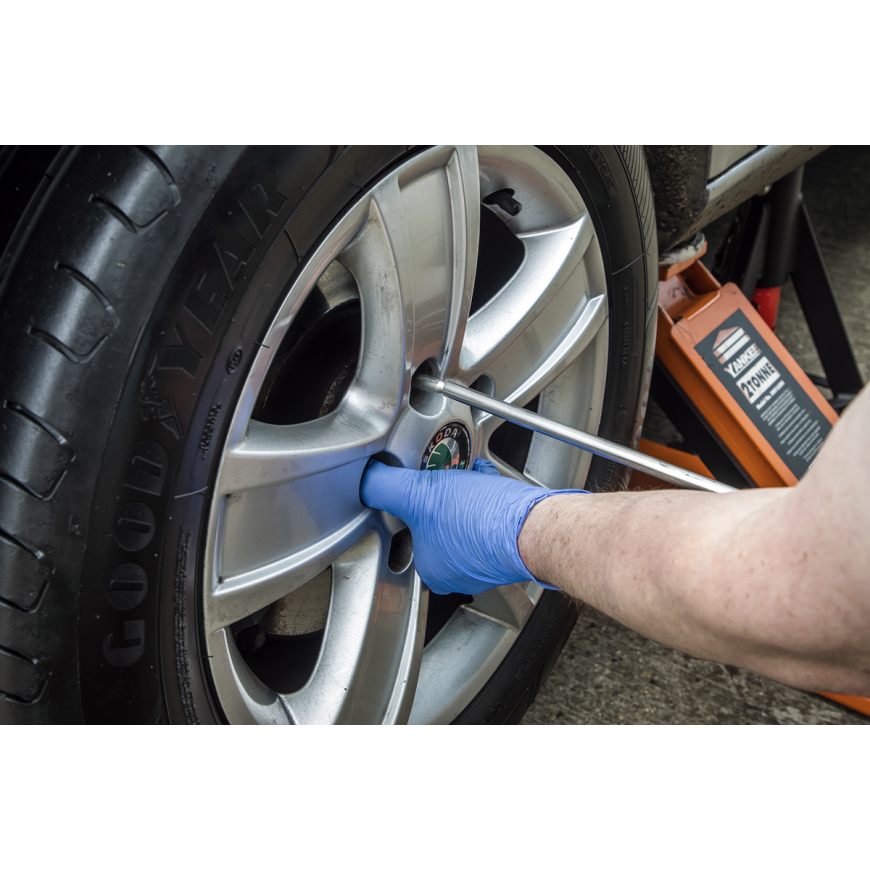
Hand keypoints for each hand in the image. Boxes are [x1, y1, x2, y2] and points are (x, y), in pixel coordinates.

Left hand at [360, 459, 585, 595]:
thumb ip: (385, 487)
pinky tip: (492, 483)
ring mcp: (489, 562)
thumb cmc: (482, 520)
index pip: (408, 536)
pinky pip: (494, 519)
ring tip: (471, 477)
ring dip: (468, 495)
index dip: (412, 508)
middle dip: (444, 498)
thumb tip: (367, 481)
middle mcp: (460, 573)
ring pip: (468, 521)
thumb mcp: (418, 494)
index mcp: (432, 569)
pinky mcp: (512, 548)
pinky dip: (491, 499)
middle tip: (447, 480)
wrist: (535, 525)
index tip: (419, 491)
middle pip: (440, 527)